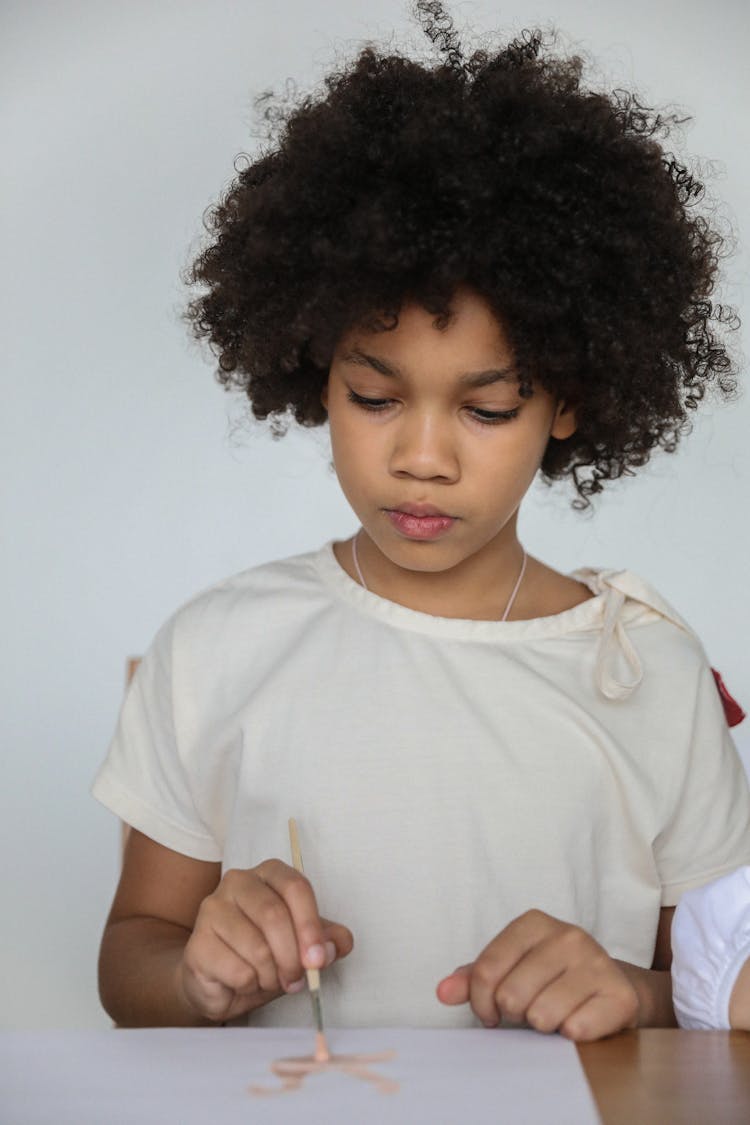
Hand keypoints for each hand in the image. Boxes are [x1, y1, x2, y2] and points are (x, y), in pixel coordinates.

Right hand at [178, 860, 352, 1022]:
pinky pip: (238, 970)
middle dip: (292, 957)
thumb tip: (340, 943)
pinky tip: (244, 982)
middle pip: (275, 915)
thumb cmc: (263, 956)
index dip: (311, 925)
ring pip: (257, 947)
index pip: (295, 887)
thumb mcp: (301, 946)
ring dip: (272, 975)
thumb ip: (325, 940)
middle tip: (297, 980)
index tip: (318, 958)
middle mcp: (238, 882)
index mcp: (268, 874)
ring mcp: (212, 909)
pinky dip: (250, 986)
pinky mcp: (197, 943)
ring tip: (269, 980)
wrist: (219, 984)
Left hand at [436, 909, 638, 1040]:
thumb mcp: (510, 968)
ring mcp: (597, 962)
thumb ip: (473, 978)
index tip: (490, 1012)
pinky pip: (576, 1029)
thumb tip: (441, 992)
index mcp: (534, 923)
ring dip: (543, 1026)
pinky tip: (577, 1021)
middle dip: (515, 1014)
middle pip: (511, 996)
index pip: (486, 970)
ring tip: (553, 1014)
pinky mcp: (619, 995)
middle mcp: (568, 935)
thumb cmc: (550, 978)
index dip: (481, 1002)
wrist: (609, 987)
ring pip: (542, 1015)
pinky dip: (570, 1035)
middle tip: (529, 1010)